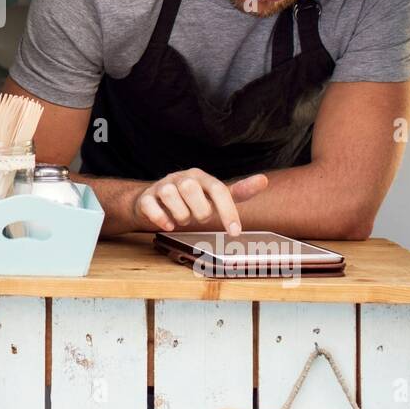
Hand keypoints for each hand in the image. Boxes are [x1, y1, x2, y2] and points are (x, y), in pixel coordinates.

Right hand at [131, 169, 267, 234]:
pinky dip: (161, 218)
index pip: (218, 189)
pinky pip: (150, 205)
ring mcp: (162, 186)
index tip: (234, 232)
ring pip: (170, 195)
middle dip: (199, 211)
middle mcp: (181, 177)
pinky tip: (168, 224)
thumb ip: (238, 192)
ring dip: (180, 215)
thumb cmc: (190, 201)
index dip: (227, 211)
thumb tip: (263, 180)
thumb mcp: (214, 197)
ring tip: (182, 219)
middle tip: (198, 218)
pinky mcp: (146, 198)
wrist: (153, 202)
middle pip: (191, 188)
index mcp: (200, 176)